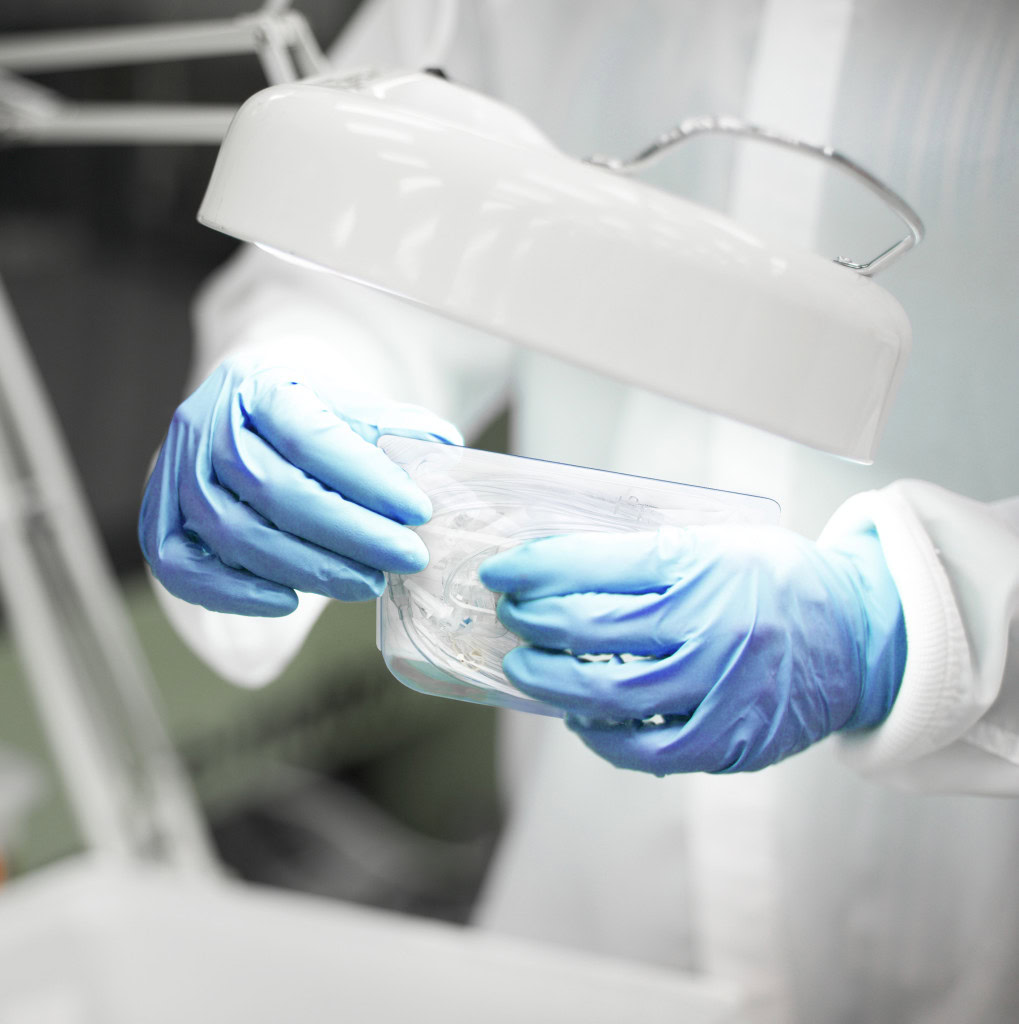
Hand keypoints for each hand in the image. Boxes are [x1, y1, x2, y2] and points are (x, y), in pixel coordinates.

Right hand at [139, 353, 461, 615]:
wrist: (246, 416)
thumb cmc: (311, 416)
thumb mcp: (353, 406)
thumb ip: (394, 429)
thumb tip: (447, 453)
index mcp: (258, 384)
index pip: (310, 435)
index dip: (366, 479)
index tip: (419, 512)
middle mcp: (205, 423)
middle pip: (271, 489)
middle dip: (349, 533)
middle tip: (406, 558)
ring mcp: (172, 472)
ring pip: (232, 532)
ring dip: (307, 569)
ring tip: (370, 583)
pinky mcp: (160, 518)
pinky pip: (181, 568)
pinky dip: (233, 594)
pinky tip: (290, 603)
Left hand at [479, 525, 905, 773]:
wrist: (860, 636)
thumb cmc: (778, 582)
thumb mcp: (716, 544)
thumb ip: (643, 560)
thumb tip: (557, 573)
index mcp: (705, 566)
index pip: (596, 565)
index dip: (536, 569)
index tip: (501, 572)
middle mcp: (712, 628)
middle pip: (592, 631)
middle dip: (534, 624)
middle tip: (509, 618)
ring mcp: (722, 690)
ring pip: (611, 697)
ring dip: (552, 683)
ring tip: (525, 668)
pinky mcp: (731, 741)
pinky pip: (648, 751)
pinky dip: (603, 737)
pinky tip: (580, 718)